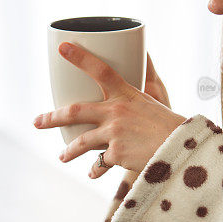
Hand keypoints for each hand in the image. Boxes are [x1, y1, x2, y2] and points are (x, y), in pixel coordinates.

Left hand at [34, 43, 186, 177]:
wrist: (184, 149)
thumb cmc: (172, 125)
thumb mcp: (155, 102)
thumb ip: (139, 94)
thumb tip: (143, 67)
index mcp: (127, 94)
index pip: (100, 69)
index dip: (80, 57)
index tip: (62, 47)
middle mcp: (116, 112)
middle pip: (75, 111)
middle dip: (52, 117)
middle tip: (37, 121)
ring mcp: (114, 133)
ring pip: (81, 142)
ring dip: (68, 151)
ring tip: (62, 156)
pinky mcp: (116, 154)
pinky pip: (99, 163)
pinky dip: (95, 170)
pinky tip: (91, 173)